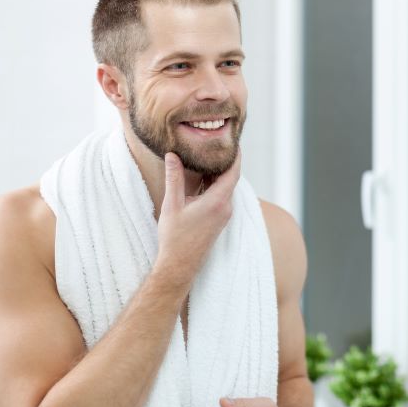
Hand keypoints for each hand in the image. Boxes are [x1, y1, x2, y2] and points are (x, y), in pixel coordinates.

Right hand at [153, 151, 240, 279]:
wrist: (179, 265)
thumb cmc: (174, 237)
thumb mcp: (172, 205)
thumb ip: (174, 178)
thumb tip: (173, 155)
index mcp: (218, 202)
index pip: (233, 172)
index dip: (236, 155)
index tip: (234, 141)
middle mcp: (226, 208)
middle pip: (231, 178)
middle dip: (225, 161)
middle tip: (216, 144)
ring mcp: (224, 215)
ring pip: (226, 187)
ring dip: (218, 173)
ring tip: (207, 156)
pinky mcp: (219, 220)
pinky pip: (222, 196)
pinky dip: (215, 184)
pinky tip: (203, 177)